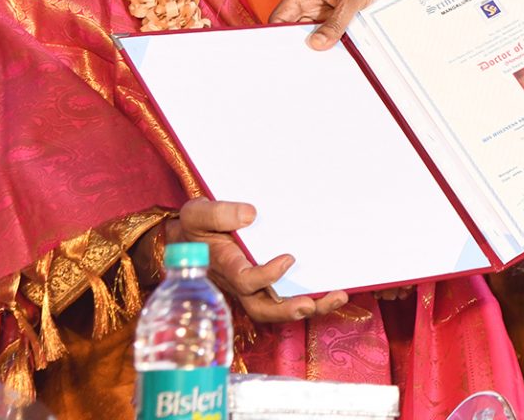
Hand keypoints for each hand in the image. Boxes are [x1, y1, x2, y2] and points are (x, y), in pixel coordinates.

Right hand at [165, 199, 348, 323]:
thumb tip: (250, 214)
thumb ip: (219, 213)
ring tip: (337, 298)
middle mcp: (239, 282)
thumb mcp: (197, 214)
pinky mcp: (261, 284)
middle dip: (288, 309)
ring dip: (309, 306)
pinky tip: (332, 292)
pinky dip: (309, 298)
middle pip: (262, 308)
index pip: (246, 280)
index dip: (267, 276)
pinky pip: (284, 298)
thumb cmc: (195, 226)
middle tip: (311, 304)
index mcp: (226, 265)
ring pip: (277, 307)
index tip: (288, 258)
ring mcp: (251, 287)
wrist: (186, 239)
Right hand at [269, 0, 447, 48]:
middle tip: (306, 64)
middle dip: (300, 45)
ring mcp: (324, 8)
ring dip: (319, 44)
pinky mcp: (337, 14)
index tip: (283, 56)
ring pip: (313, 33)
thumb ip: (335, 23)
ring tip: (322, 60)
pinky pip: (330, 32)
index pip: (280, 17)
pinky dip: (333, 41)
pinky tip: (337, 52)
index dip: (277, 37)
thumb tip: (316, 44)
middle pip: (295, 29)